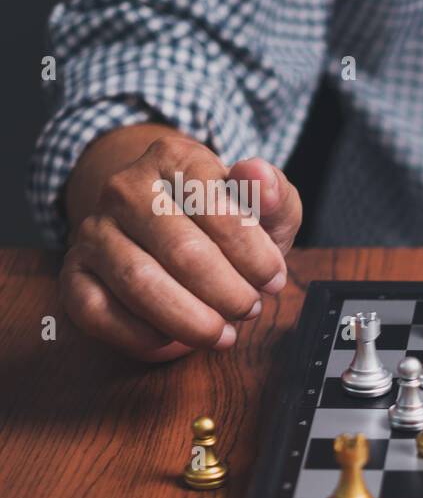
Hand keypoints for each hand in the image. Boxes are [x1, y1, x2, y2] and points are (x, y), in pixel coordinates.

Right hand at [60, 127, 300, 361]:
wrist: (175, 232)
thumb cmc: (229, 224)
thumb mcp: (266, 208)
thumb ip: (273, 194)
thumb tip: (257, 174)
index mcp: (174, 158)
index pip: (214, 206)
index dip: (253, 254)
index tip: (273, 279)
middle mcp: (125, 188)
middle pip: (181, 250)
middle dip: (228, 293)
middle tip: (250, 309)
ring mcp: (94, 229)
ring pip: (139, 283)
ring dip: (190, 320)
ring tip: (223, 333)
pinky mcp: (74, 271)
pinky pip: (95, 310)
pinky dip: (139, 335)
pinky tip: (172, 338)